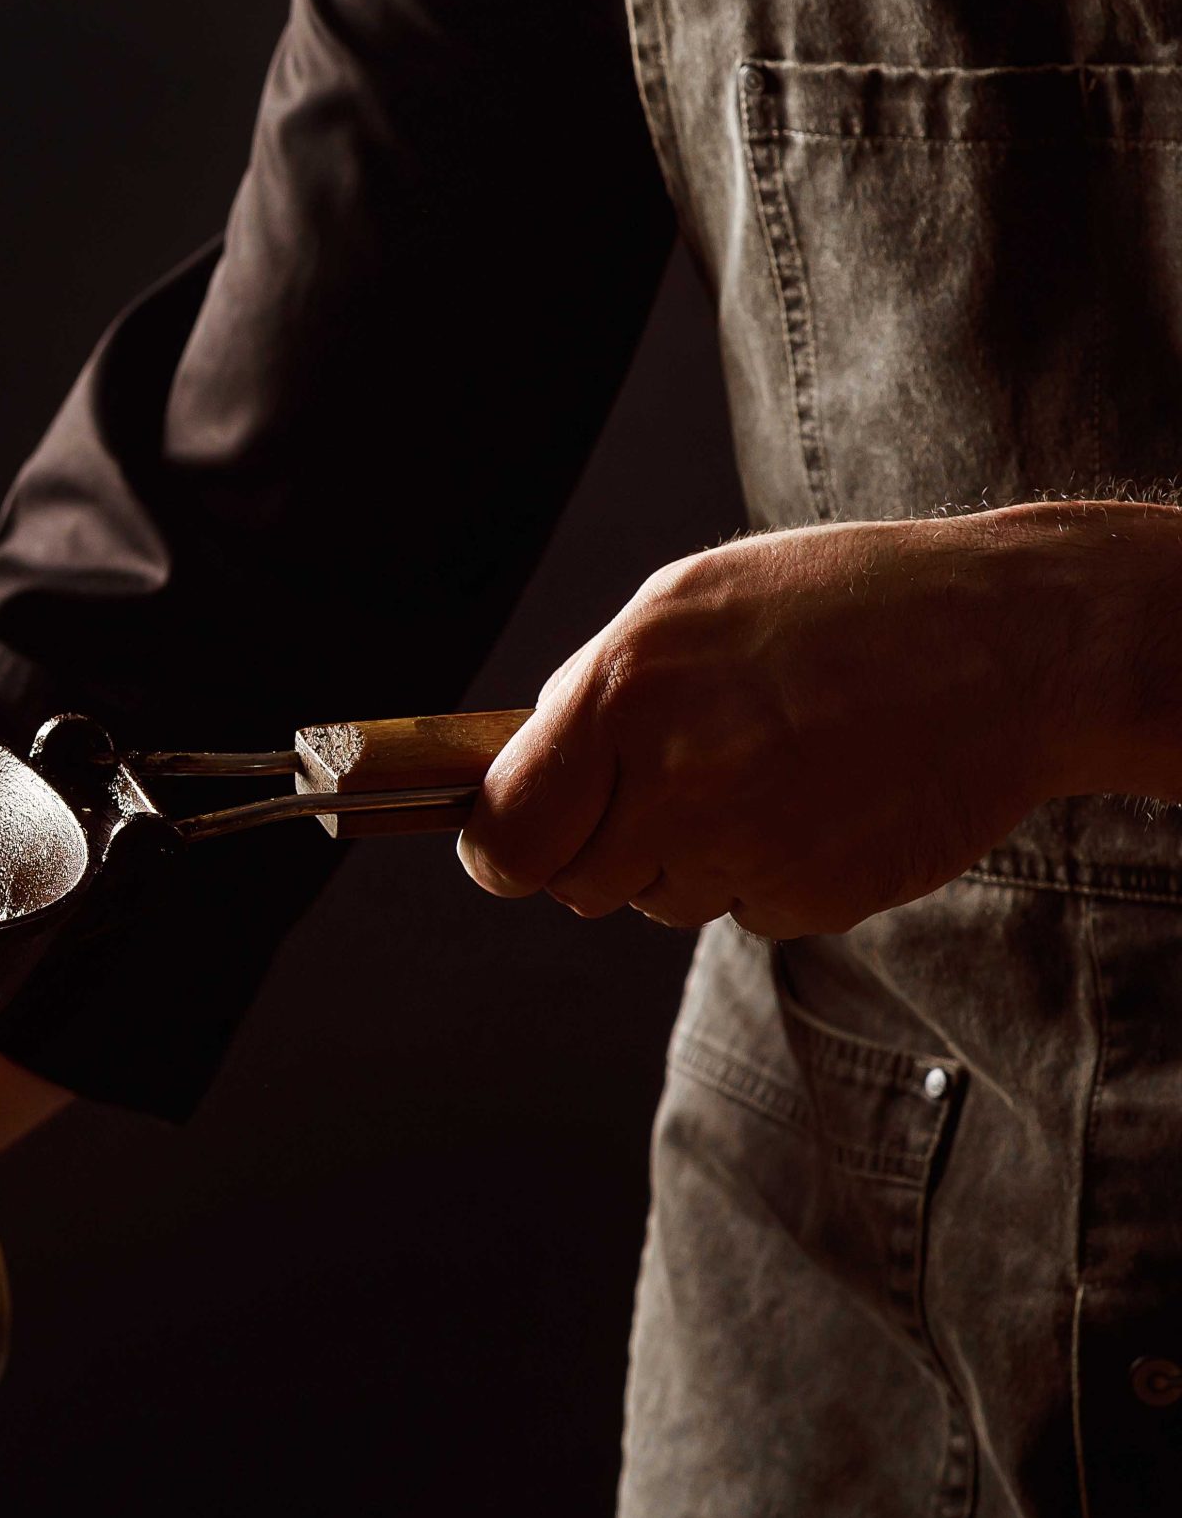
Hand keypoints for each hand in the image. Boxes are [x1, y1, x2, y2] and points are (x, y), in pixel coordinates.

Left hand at [457, 505, 1181, 936]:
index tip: (514, 844)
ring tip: (769, 767)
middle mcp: (675, 779)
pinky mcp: (811, 897)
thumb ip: (593, 695)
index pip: (506, 835)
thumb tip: (515, 774)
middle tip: (672, 782)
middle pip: (576, 882)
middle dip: (602, 848)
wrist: (1015, 644)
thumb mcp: (688, 606)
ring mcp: (746, 847)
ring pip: (659, 900)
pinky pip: (743, 910)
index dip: (501, 849)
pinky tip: (821, 798)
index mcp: (624, 692)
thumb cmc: (842, 608)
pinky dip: (766, 871)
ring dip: (690, 856)